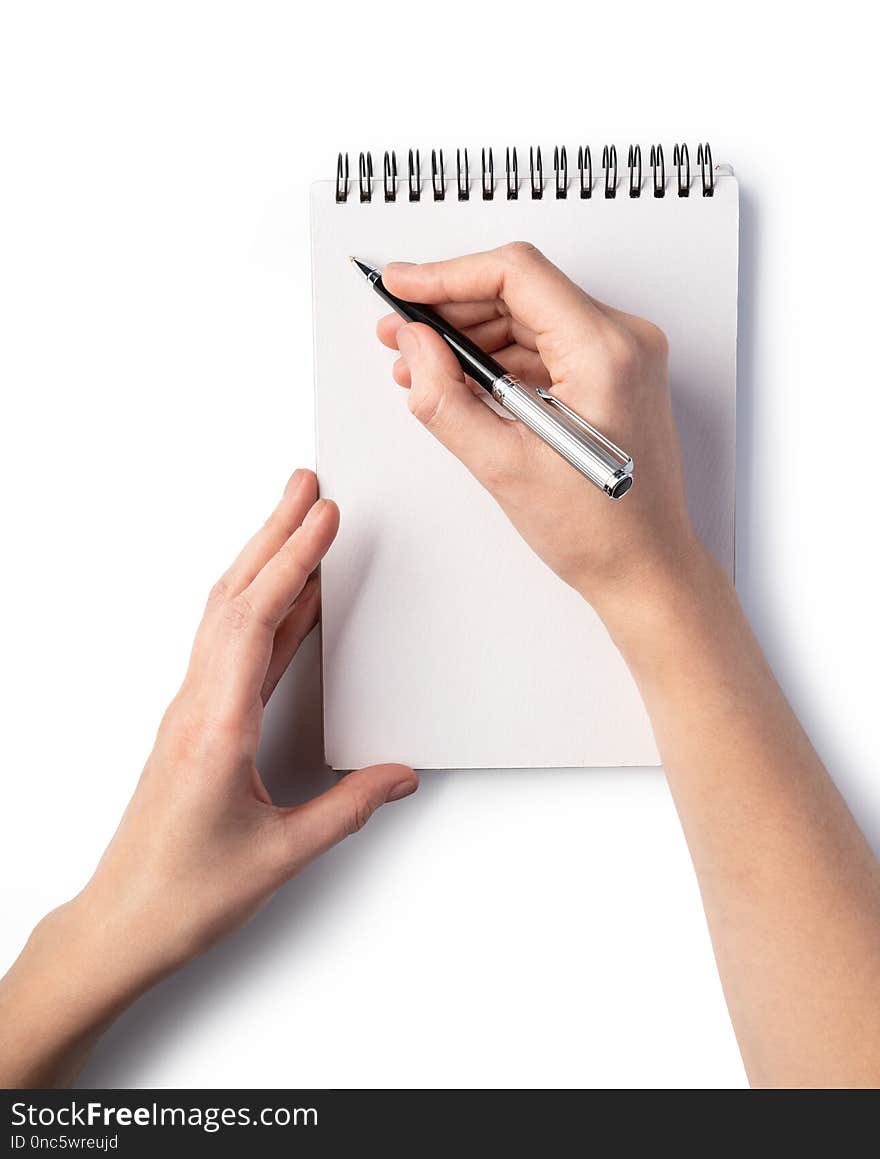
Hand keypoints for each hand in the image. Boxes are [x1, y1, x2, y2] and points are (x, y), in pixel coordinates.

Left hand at [0, 470, 416, 1085]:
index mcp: (215, 727)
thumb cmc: (184, 892)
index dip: (292, 561)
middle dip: (274, 533)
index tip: (322, 517)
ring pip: (227, 614)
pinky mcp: (196, 722)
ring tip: (297, 522)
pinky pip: (230, 646)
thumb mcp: (281, 854)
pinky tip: (288, 602)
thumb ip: (348, 807)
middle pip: (235, 597)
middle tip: (306, 487)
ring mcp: (192, 711)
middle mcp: (197, 706)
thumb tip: (398, 774)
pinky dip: (262, 607)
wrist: (123, 922)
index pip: (255, 621)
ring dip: (263, 561)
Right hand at [377, 242, 703, 617]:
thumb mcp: (503, 466)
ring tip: (420, 364)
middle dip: (452, 308)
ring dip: (472, 334)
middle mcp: (624, 341)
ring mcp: (622, 356)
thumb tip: (414, 346)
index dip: (447, 275)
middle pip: (522, 290)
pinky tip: (461, 380)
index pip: (516, 275)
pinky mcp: (613, 375)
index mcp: (606, 352)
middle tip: (399, 330)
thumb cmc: (600, 531)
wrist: (645, 569)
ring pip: (530, 316)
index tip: (403, 285)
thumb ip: (445, 398)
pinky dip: (500, 357)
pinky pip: (546, 346)